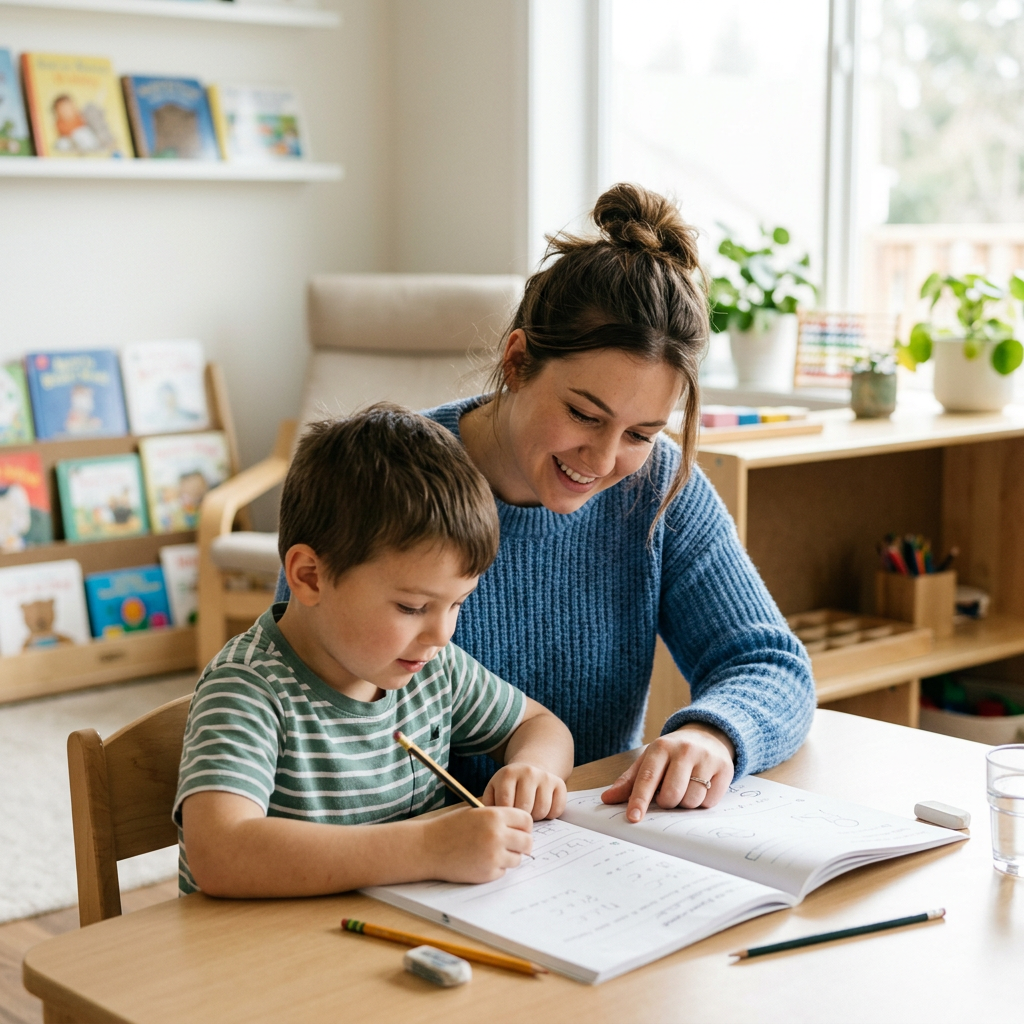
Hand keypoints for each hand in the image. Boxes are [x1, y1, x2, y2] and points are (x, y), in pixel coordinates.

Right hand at [422, 806, 532, 882]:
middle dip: (521, 844)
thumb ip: (499, 818)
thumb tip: (522, 829)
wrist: (428, 847)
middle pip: (527, 842)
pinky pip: (503, 871)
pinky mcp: (487, 873)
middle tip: (511, 845)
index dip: (524, 827)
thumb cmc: (450, 828)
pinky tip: (480, 861)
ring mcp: (493, 856)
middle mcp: (497, 835)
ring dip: (509, 857)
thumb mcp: (476, 813)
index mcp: (495, 816)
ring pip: (517, 859)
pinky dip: (496, 868)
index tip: (518, 831)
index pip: (527, 821)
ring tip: (491, 852)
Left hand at [483, 763, 567, 819]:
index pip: (506, 805)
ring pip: (542, 810)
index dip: (507, 816)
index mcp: (508, 774)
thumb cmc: (508, 787)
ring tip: (530, 811)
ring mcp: (545, 777)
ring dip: (536, 817)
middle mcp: (528, 772)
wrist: (529, 769)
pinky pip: (557, 809)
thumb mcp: (494, 790)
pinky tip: (542, 807)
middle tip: (519, 815)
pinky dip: (550, 814)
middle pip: (525, 809)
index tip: (506, 817)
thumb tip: (492, 823)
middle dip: (521, 817)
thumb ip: (490, 805)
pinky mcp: (560, 783)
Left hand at [600, 723, 734, 821]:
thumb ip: (628, 781)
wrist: (706, 736)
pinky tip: (701, 787)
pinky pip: (710, 802)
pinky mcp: (725, 769)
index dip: (639, 800)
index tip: (633, 818)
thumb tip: (607, 798)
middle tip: (668, 794)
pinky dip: (703, 802)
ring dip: (685, 803)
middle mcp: (684, 750)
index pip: (647, 778)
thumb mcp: (649, 761)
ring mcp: (706, 758)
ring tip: (685, 788)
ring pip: (692, 800)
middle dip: (667, 803)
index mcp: (660, 747)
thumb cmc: (672, 754)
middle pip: (672, 794)